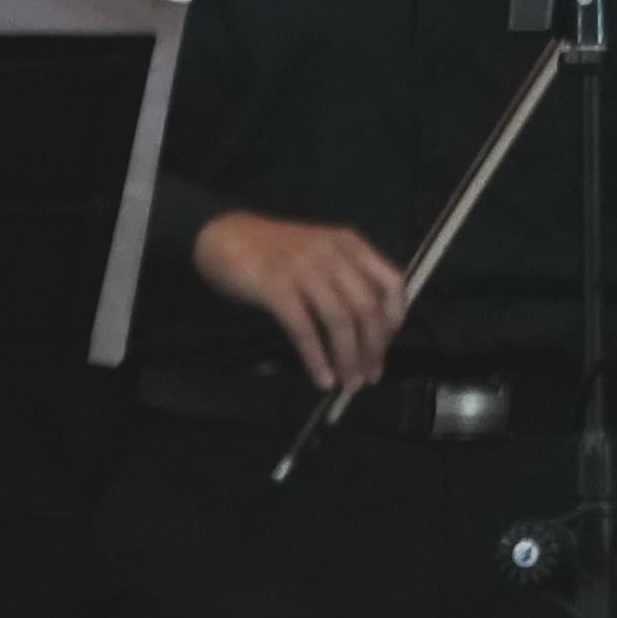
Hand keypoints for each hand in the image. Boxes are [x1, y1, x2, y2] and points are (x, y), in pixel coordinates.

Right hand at [193, 210, 406, 390]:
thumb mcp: (318, 251)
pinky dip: (316, 358)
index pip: (391, 282)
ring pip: (339, 321)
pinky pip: (304, 329)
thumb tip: (369, 326)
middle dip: (373, 348)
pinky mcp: (275, 287)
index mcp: (348, 243)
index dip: (395, 318)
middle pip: (366, 307)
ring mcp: (302, 269)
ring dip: (348, 358)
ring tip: (348, 382)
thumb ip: (344, 275)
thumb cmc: (270, 249)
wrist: (221, 235)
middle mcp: (330, 253)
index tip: (387, 344)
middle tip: (370, 375)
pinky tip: (321, 376)